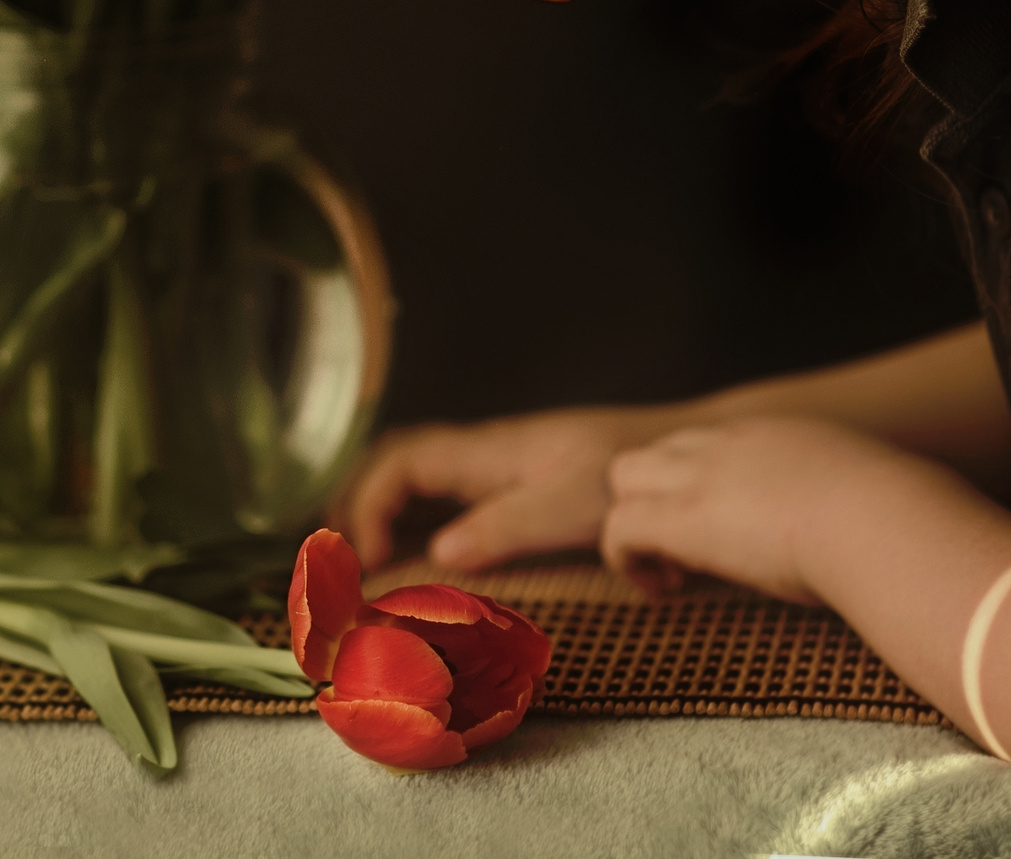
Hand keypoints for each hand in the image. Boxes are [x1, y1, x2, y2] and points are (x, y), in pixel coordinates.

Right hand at [330, 407, 679, 569]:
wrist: (668, 449)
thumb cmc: (621, 474)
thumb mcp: (566, 507)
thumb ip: (504, 526)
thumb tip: (440, 553)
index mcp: (481, 452)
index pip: (397, 464)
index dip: (368, 506)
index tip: (369, 559)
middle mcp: (476, 452)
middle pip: (389, 460)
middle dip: (354, 501)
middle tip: (343, 560)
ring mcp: (490, 466)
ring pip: (411, 472)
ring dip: (378, 507)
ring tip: (364, 561)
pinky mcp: (508, 482)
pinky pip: (440, 491)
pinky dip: (411, 517)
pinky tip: (417, 555)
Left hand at [600, 416, 913, 605]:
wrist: (884, 521)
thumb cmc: (901, 522)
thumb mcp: (877, 499)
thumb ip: (863, 507)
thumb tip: (894, 537)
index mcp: (777, 436)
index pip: (711, 445)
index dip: (703, 487)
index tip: (728, 533)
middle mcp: (729, 445)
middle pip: (654, 451)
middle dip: (653, 497)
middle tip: (684, 553)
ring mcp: (700, 477)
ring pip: (622, 477)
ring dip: (634, 522)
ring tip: (669, 574)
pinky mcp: (682, 518)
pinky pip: (619, 527)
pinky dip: (627, 558)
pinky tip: (662, 590)